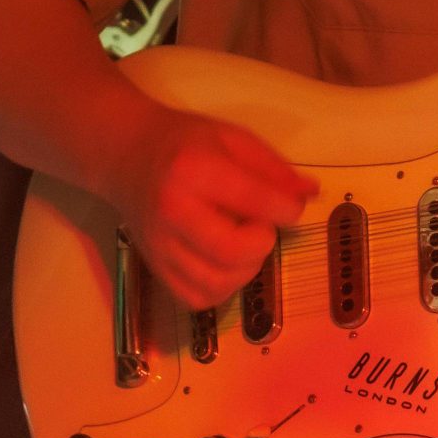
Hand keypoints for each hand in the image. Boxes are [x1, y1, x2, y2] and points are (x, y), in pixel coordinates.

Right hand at [113, 109, 315, 309]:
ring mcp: (160, 245)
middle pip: (234, 251)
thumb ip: (273, 168)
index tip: (289, 207)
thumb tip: (310, 194)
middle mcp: (173, 212)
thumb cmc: (185, 143)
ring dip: (247, 268)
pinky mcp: (155, 268)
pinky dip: (223, 288)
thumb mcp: (232, 139)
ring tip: (244, 242)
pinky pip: (198, 298)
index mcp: (194, 170)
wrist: (127, 156)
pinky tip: (226, 263)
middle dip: (263, 242)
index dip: (286, 209)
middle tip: (260, 224)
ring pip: (218, 282)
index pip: (254, 201)